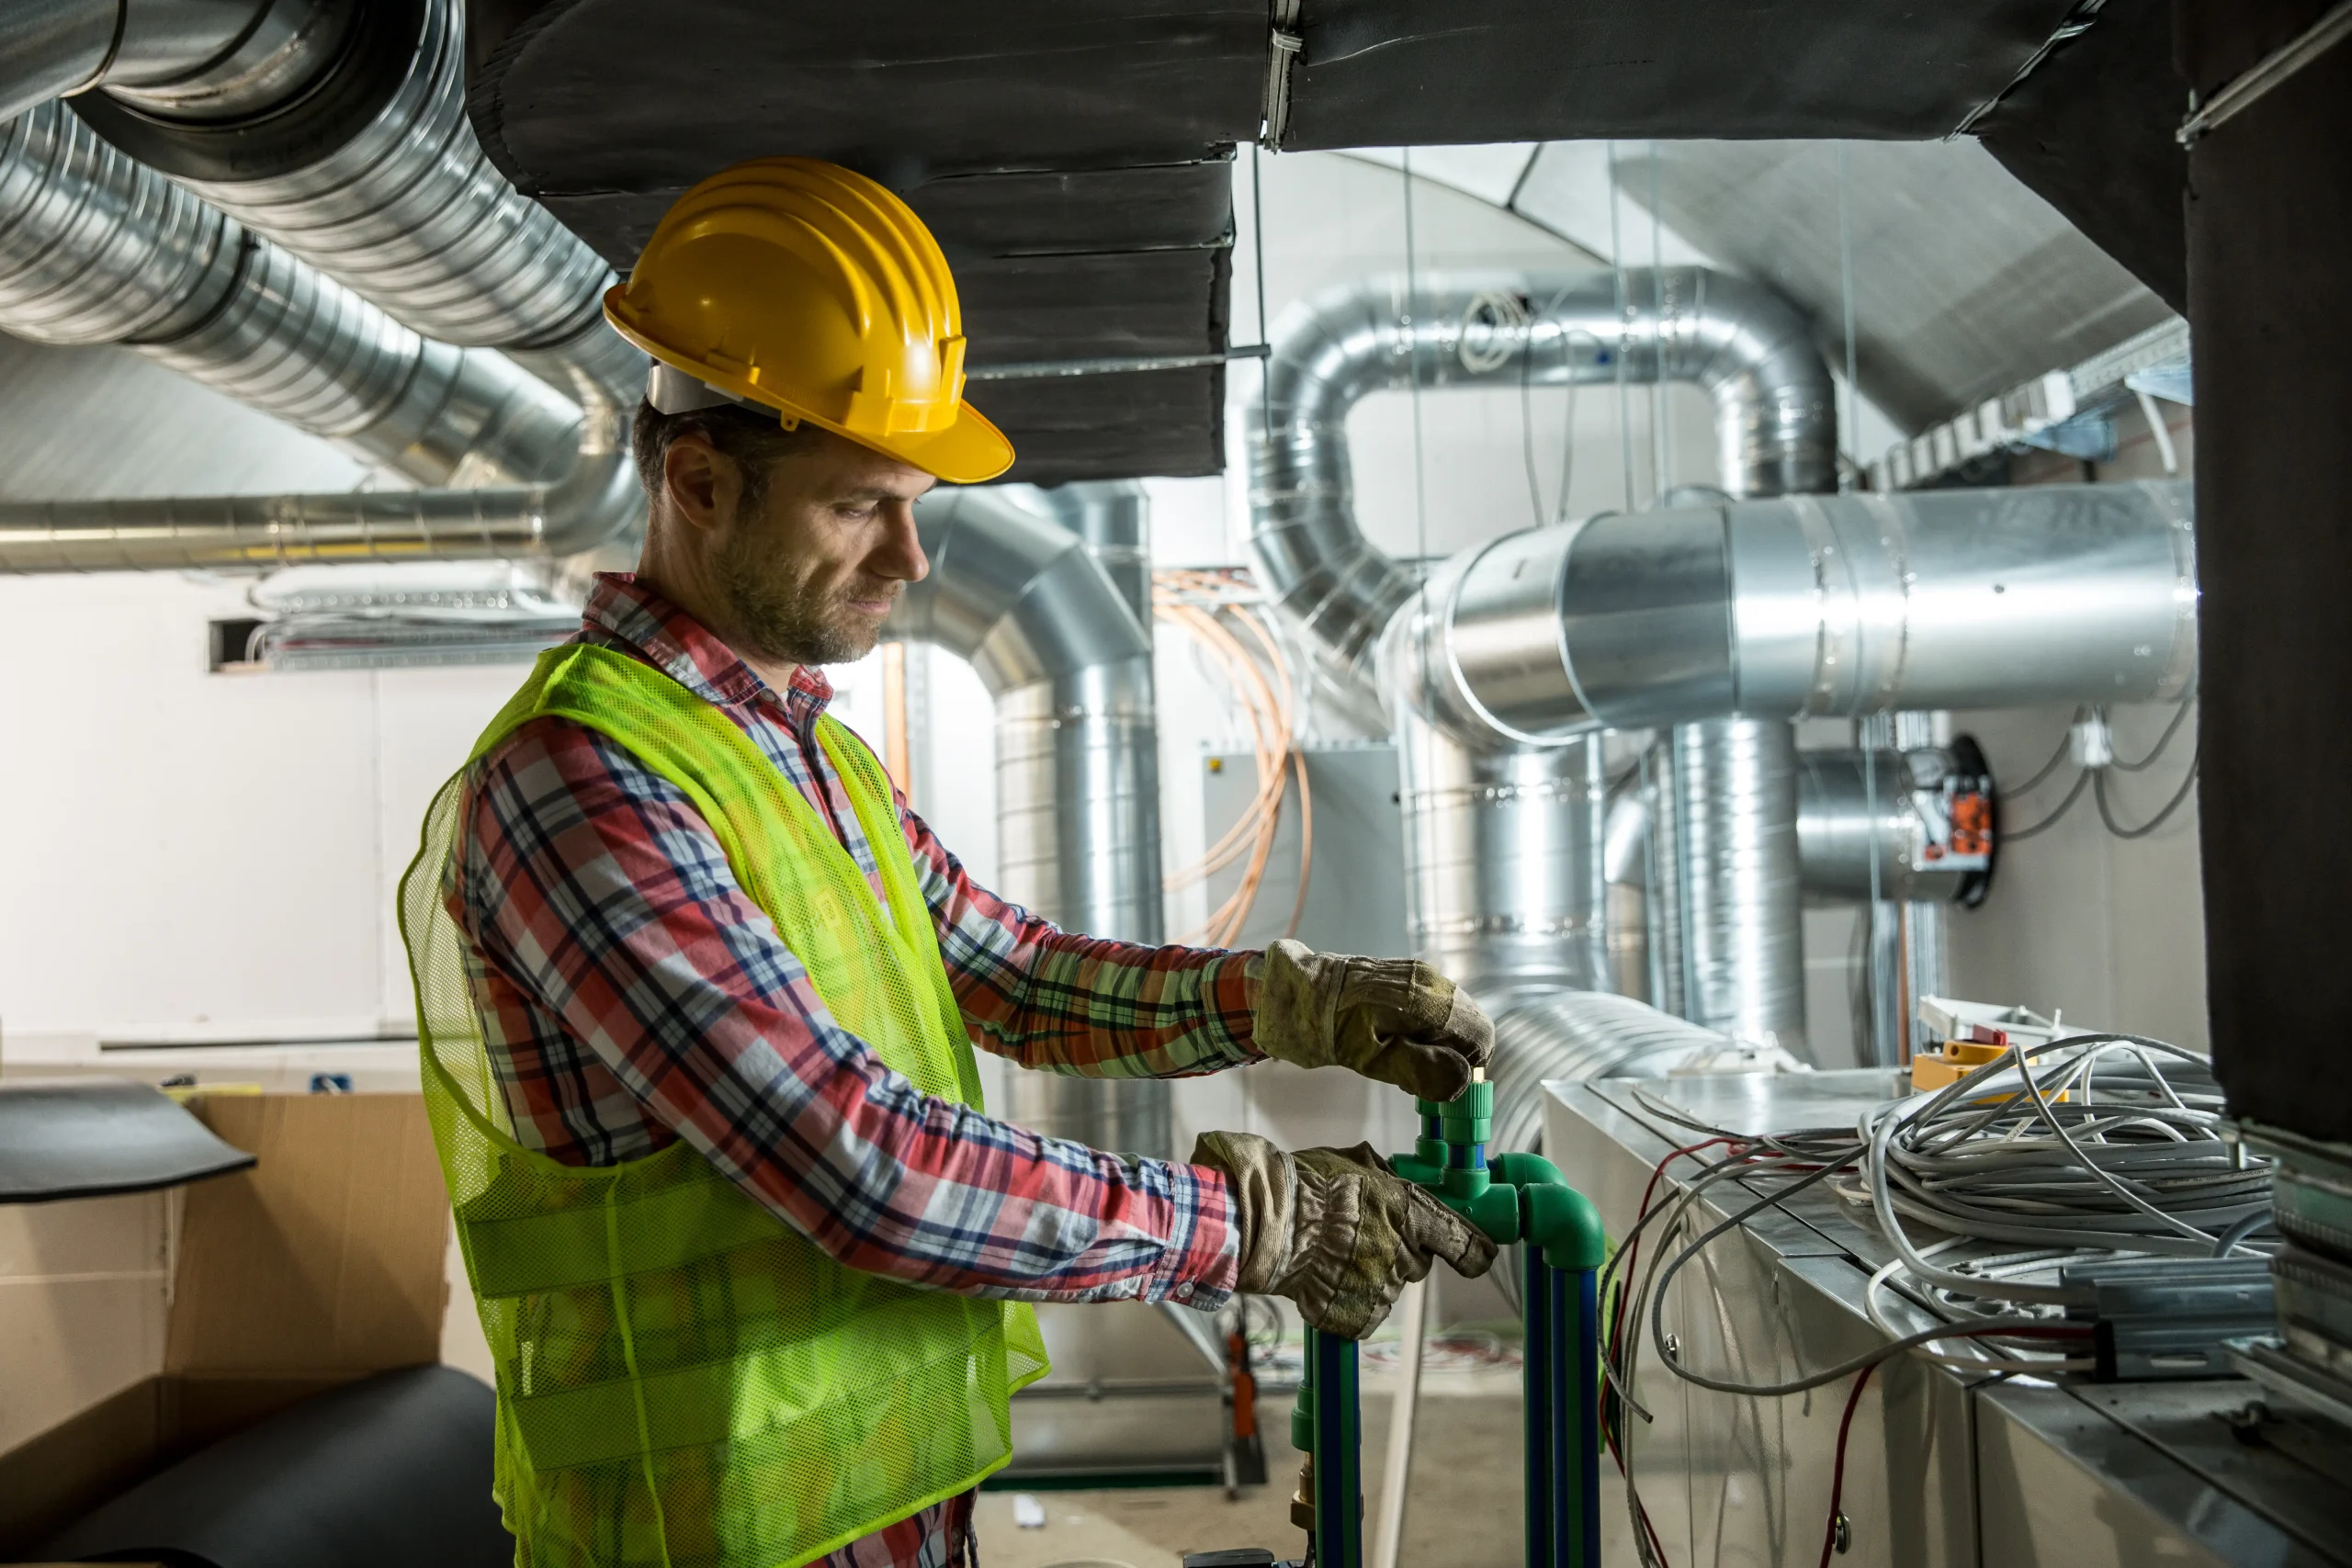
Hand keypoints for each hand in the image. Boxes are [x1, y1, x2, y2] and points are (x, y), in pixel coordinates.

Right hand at [1194, 1130, 1496, 1338]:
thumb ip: (1382, 1177)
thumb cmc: (1306, 1186)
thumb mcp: (1352, 1164)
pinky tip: (1324, 1279)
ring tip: (1331, 1255)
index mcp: (1411, 1212)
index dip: (1473, 1251)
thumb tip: (1392, 1175)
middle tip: (1361, 1236)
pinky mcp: (1361, 1316)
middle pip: (1418, 1262)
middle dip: (1398, 1251)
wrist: (1269, 1226)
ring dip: (1368, 1273)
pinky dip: (1348, 1300)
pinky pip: (1364, 1311)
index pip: (1466, 1243)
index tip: (1477, 1255)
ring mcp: (1383, 1288)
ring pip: (1388, 1284)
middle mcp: (1405, 1253)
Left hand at [1251, 939, 1494, 1100]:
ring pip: (1454, 1016)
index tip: (1445, 1084)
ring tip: (1403, 1058)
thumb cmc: (1326, 1029)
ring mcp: (1418, 974)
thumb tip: (1463, 1081)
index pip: (1480, 1035)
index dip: (1470, 1065)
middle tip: (1421, 1076)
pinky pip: (1435, 1006)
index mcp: (1425, 999)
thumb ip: (1420, 1070)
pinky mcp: (1406, 975)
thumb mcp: (1370, 1060)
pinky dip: (1427, 1028)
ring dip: (1441, 1042)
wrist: (1290, 990)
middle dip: (1456, 1055)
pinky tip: (1398, 1041)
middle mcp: (1429, 980)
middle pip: (1470, 1025)